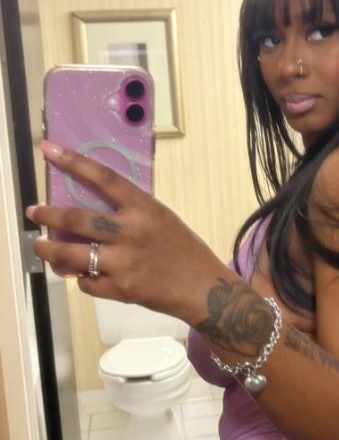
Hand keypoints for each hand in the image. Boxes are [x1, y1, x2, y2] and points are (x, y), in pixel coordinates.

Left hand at [26, 140, 207, 320]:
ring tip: (41, 245)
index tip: (49, 150)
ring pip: (72, 254)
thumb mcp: (161, 219)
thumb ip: (129, 214)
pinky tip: (83, 274)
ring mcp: (125, 263)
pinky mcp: (121, 289)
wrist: (204, 289)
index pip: (104, 179)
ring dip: (50, 249)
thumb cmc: (184, 250)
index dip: (74, 162)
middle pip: (78, 219)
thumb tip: (89, 215)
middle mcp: (132, 233)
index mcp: (145, 209)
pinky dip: (80, 278)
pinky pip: (86, 282)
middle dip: (48, 214)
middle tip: (34, 211)